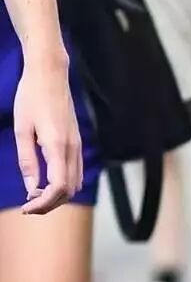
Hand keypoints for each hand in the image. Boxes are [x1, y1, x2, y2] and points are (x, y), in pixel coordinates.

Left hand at [12, 56, 82, 212]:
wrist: (50, 74)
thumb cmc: (31, 97)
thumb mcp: (21, 130)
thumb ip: (27, 161)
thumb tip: (31, 189)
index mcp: (57, 146)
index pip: (58, 187)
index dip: (43, 203)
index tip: (26, 207)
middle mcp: (72, 148)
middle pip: (69, 190)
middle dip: (49, 203)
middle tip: (28, 206)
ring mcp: (78, 145)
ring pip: (75, 183)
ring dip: (57, 196)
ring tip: (35, 196)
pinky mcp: (77, 142)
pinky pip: (76, 172)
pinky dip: (64, 184)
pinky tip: (46, 182)